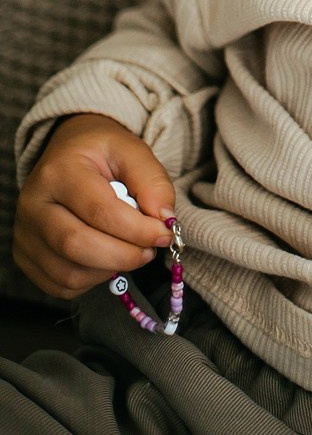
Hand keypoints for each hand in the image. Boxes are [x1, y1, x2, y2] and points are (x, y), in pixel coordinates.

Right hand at [13, 113, 175, 298]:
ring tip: (131, 251)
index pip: (99, 211)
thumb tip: (164, 219)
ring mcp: (25, 234)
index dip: (137, 229)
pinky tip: (107, 259)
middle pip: (77, 245)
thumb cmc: (100, 151)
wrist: (68, 152)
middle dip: (124, 255)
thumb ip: (152, 181)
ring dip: (110, 270)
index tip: (165, 233)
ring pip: (68, 272)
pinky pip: (61, 285)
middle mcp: (33, 204)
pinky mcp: (26, 256)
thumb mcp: (131, 149)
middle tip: (150, 250)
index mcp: (59, 172)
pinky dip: (92, 280)